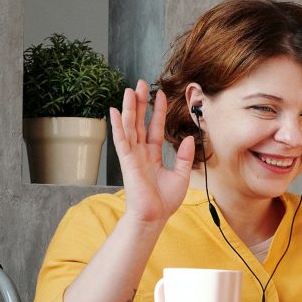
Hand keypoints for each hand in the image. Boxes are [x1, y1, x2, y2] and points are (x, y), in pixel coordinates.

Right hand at [110, 80, 195, 231]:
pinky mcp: (127, 161)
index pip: (154, 128)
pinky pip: (121, 140)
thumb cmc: (164, 202)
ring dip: (129, 108)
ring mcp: (132, 156)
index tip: (159, 94)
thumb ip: (183, 157)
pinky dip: (117, 125)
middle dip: (140, 103)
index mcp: (152, 156)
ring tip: (129, 90)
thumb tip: (188, 138)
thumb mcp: (180, 176)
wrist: (153, 217)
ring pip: (130, 126)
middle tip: (141, 83)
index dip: (157, 111)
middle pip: (139, 122)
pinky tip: (114, 111)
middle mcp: (140, 153)